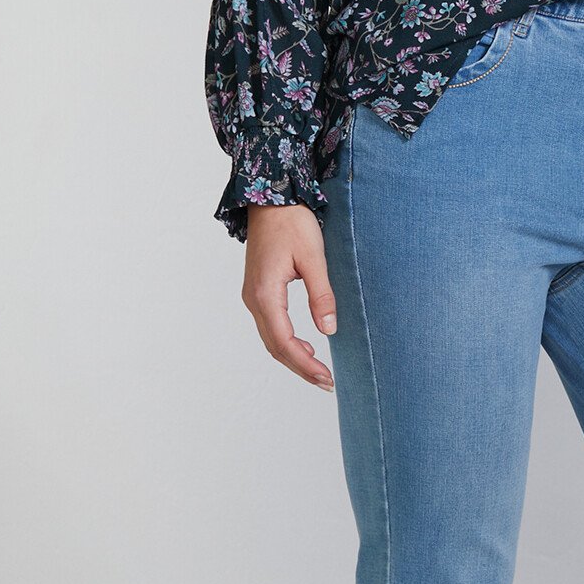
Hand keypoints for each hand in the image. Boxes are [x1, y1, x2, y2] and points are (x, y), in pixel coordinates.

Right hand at [242, 204, 338, 389]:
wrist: (270, 200)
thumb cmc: (292, 223)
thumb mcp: (314, 257)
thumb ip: (322, 294)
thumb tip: (329, 330)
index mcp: (266, 294)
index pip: (284, 342)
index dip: (305, 364)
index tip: (326, 377)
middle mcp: (254, 299)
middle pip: (275, 346)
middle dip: (301, 367)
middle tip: (327, 382)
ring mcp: (253, 296)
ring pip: (271, 338)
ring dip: (293, 357)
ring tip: (319, 371)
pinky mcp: (258, 291)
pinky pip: (270, 326)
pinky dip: (286, 342)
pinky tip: (305, 346)